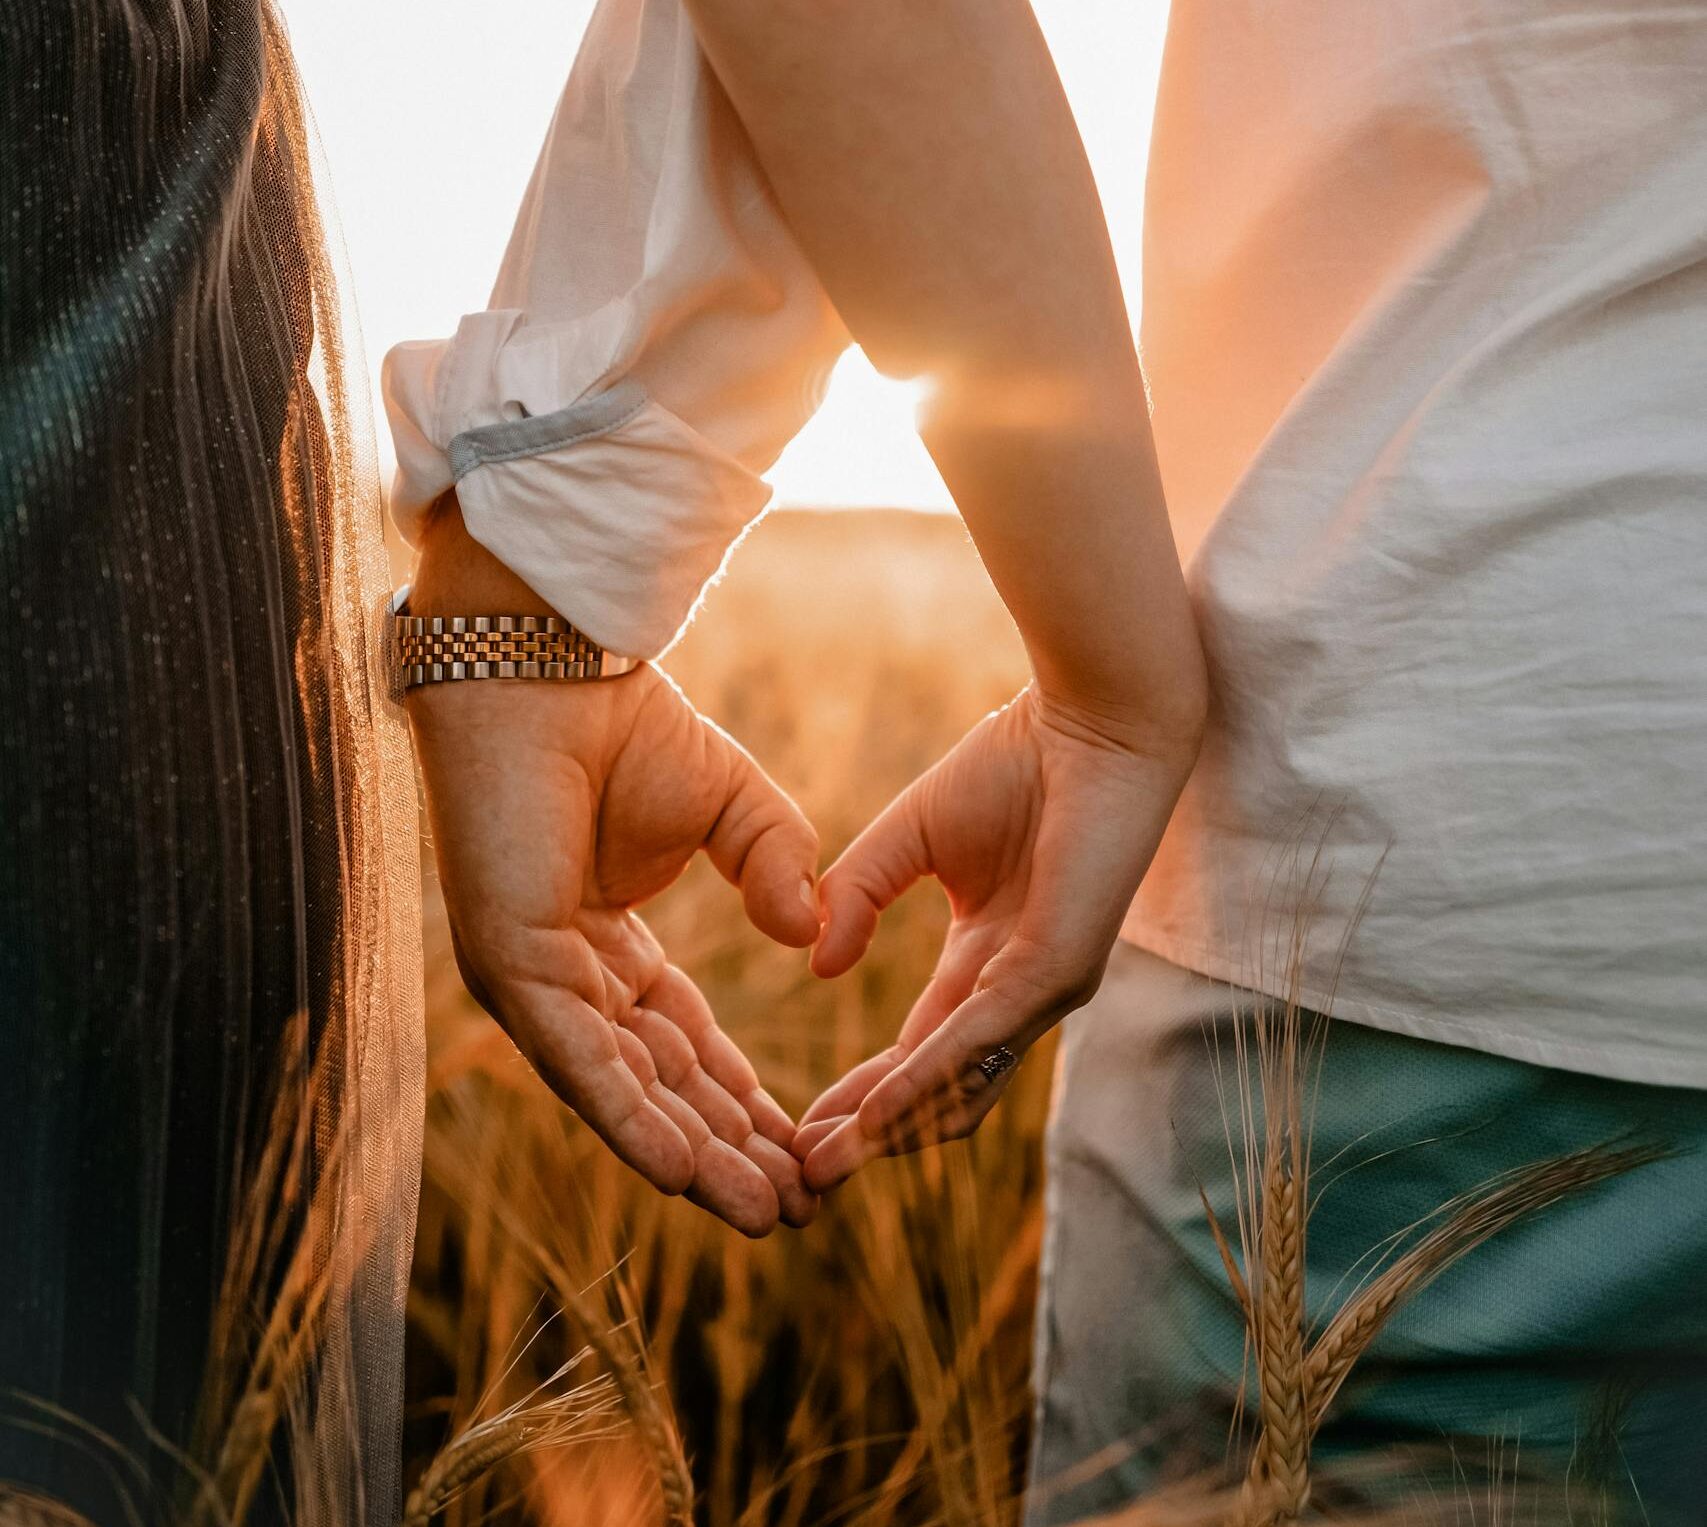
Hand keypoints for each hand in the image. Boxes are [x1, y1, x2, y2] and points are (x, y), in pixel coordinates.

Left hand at [408, 502, 820, 1235]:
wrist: (551, 664)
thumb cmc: (626, 724)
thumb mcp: (737, 807)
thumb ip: (780, 868)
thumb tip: (810, 937)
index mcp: (606, 943)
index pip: (682, 1043)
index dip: (743, 1100)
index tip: (802, 1151)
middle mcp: (565, 975)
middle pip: (658, 1083)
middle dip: (727, 1149)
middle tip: (792, 1209)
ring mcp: (532, 978)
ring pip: (622, 1089)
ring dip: (693, 1156)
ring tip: (763, 1212)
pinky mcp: (511, 965)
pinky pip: (580, 1059)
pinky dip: (632, 1117)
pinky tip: (686, 1170)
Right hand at [794, 686, 1199, 1191]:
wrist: (1090, 718)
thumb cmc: (1017, 764)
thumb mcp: (909, 838)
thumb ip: (858, 896)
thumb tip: (818, 968)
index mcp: (989, 959)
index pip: (920, 1050)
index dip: (863, 1094)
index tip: (802, 1130)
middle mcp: (1020, 989)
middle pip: (939, 1090)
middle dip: (870, 1135)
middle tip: (803, 1175)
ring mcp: (1044, 987)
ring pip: (959, 1087)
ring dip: (888, 1130)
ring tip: (823, 1162)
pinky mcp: (1057, 970)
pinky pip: (977, 1042)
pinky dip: (920, 1083)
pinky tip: (872, 1111)